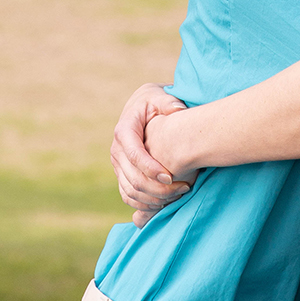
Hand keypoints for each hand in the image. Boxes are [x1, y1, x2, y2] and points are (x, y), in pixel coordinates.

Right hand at [110, 83, 191, 217]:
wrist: (141, 107)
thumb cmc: (154, 100)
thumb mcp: (159, 96)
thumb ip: (168, 102)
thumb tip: (178, 109)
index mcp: (124, 130)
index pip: (135, 155)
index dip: (152, 169)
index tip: (171, 176)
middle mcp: (116, 150)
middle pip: (133, 178)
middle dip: (158, 188)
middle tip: (183, 188)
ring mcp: (117, 164)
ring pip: (131, 191)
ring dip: (154, 198)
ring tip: (178, 195)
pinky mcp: (121, 174)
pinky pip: (128, 196)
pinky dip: (145, 204)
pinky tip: (166, 202)